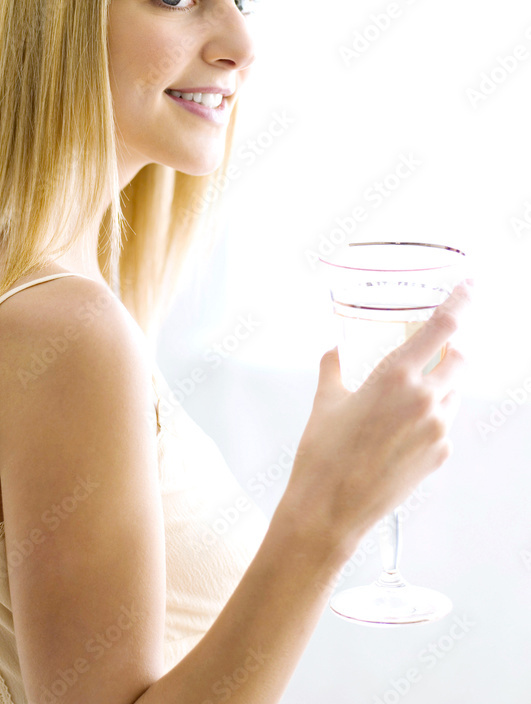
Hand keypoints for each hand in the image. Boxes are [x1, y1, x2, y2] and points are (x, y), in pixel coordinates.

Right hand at [279, 282, 470, 550]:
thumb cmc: (322, 453)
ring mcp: (438, 430)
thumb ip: (335, 366)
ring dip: (440, 384)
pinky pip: (445, 423)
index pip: (443, 327)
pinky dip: (430, 415)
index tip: (471, 284)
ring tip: (404, 397)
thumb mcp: (326, 400)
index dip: (462, 301)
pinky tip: (399, 429)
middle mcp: (426, 400)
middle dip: (453, 348)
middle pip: (461, 359)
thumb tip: (335, 348)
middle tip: (434, 346)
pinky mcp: (440, 456)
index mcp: (397, 377)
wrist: (329, 509)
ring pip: (453, 392)